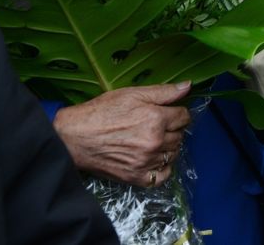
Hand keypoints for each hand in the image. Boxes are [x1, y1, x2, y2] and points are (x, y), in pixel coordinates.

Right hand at [54, 82, 190, 186]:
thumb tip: (187, 86)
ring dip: (169, 147)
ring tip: (155, 140)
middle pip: (180, 136)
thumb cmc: (103, 111)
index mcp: (155, 118)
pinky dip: (162, 168)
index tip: (169, 112)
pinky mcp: (136, 177)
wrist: (76, 136)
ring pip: (173, 154)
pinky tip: (154, 159)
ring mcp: (146, 162)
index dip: (178, 112)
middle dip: (173, 129)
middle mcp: (154, 142)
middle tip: (159, 125)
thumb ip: (163, 91)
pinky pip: (162, 176)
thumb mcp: (133, 93)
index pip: (184, 117)